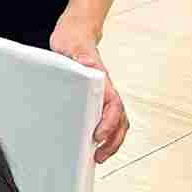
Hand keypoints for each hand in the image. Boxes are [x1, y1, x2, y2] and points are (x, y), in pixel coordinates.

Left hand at [49, 16, 127, 162]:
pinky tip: (90, 145)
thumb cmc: (73, 41)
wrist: (73, 35)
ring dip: (110, 141)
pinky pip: (103, 119)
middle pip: (119, 120)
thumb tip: (90, 64)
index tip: (98, 136)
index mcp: (102, 81)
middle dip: (112, 141)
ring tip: (97, 157)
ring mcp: (101, 95)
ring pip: (115, 122)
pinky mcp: (93, 98)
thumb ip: (82, 55)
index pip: (113, 106)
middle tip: (98, 156)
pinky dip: (102, 134)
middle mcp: (106, 90)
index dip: (108, 123)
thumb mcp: (72, 46)